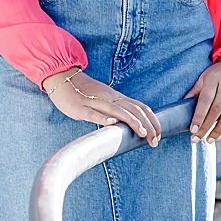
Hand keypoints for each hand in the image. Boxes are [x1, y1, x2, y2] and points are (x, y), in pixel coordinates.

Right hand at [42, 67, 161, 145]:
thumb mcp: (102, 100)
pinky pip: (93, 112)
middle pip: (133, 110)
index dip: (152, 120)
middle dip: (147, 125)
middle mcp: (109, 98)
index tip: (158, 134)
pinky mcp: (80, 107)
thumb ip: (114, 110)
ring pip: (117, 111)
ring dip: (132, 121)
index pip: (140, 107)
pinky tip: (112, 123)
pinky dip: (103, 118)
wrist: (61, 79)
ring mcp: (95, 102)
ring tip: (142, 133)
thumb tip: (128, 125)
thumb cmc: (81, 93)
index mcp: (116, 97)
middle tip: (154, 141)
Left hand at [186, 57, 220, 140]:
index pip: (205, 101)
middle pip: (217, 110)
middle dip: (207, 126)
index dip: (199, 117)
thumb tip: (181, 108)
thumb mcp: (204, 77)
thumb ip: (195, 92)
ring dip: (220, 129)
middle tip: (198, 139)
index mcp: (214, 78)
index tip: (192, 130)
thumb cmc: (218, 72)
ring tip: (210, 139)